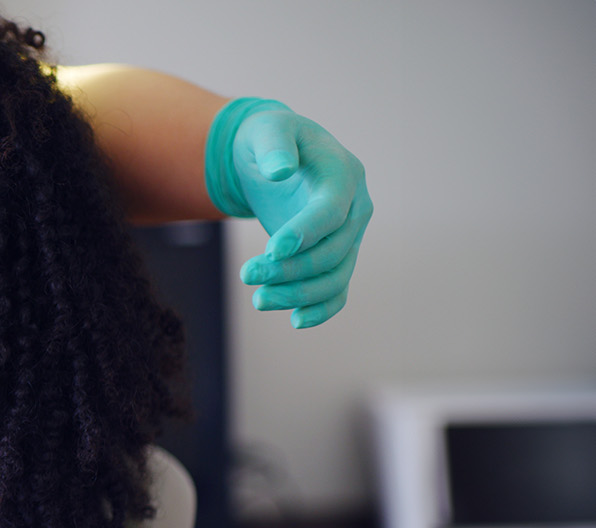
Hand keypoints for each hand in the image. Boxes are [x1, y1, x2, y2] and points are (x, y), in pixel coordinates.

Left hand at [213, 100, 373, 328]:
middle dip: (291, 268)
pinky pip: (337, 288)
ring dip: (299, 293)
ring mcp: (349, 235)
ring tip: (258, 300)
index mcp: (344, 174)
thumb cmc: (270, 138)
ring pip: (335, 275)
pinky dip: (321, 308)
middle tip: (247, 275)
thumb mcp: (268, 130)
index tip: (271, 250)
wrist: (275, 153)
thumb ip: (274, 146)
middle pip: (333, 250)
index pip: (331, 211)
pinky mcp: (335, 254)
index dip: (305, 233)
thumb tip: (280, 170)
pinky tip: (295, 321)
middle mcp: (355, 208)